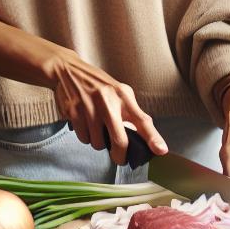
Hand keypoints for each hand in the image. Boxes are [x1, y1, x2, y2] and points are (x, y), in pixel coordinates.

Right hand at [42, 47, 165, 165]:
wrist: (68, 70)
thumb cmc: (98, 85)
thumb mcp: (119, 92)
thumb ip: (130, 112)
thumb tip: (141, 137)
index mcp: (124, 97)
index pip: (142, 120)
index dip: (153, 137)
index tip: (161, 150)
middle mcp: (108, 102)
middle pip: (120, 141)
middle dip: (120, 155)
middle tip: (119, 158)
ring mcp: (90, 108)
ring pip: (98, 143)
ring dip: (98, 142)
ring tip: (96, 127)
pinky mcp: (74, 113)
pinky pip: (83, 138)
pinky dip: (85, 136)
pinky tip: (85, 123)